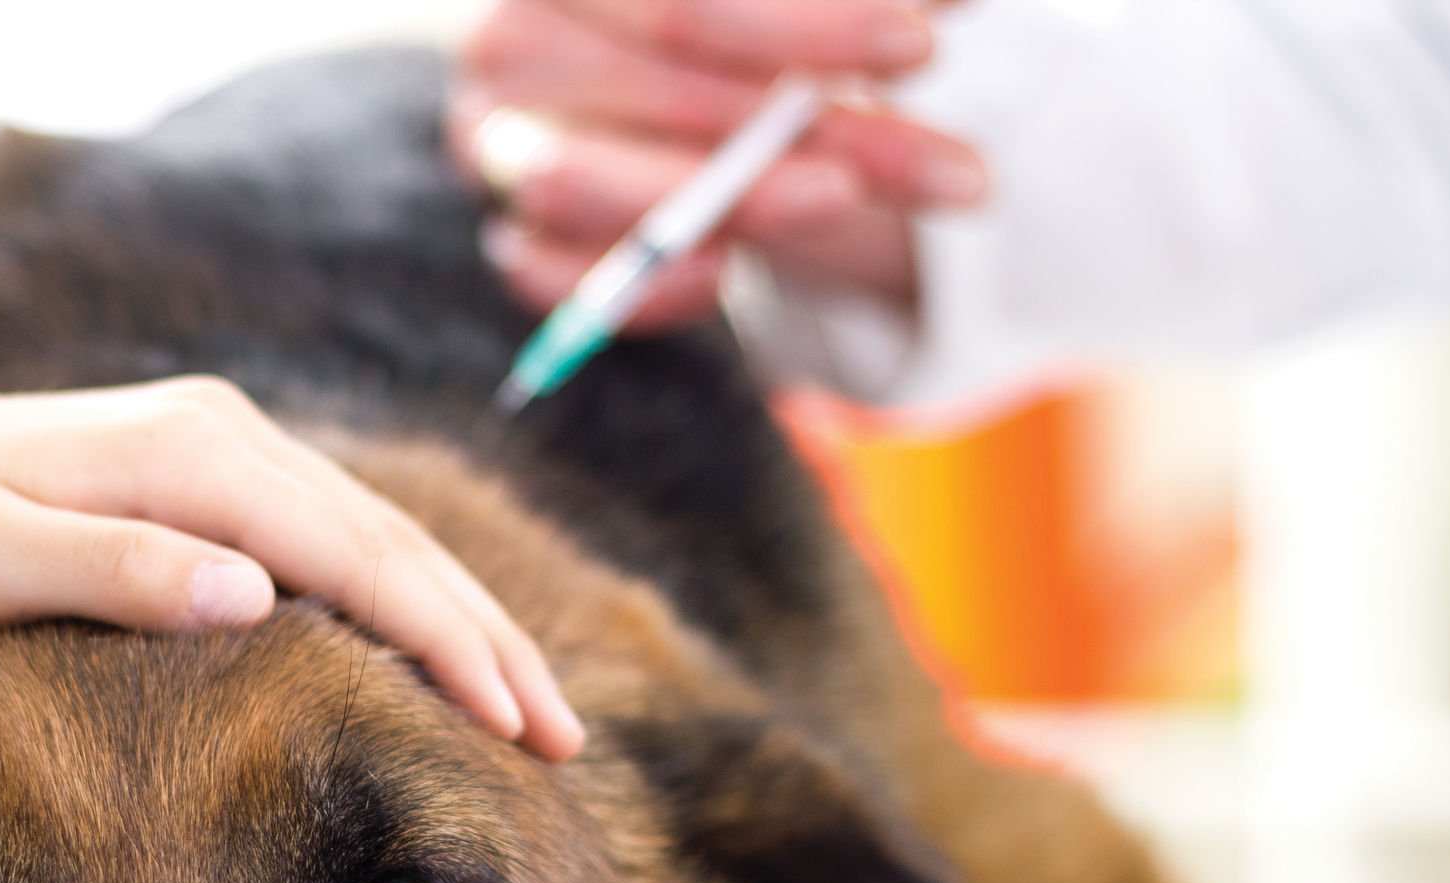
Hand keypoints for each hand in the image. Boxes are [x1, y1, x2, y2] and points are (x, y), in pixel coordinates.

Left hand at [0, 377, 582, 758]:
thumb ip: (111, 571)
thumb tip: (254, 597)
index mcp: (189, 451)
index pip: (359, 556)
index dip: (450, 646)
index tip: (519, 729)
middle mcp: (219, 435)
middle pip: (392, 545)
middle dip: (486, 644)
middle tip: (564, 745)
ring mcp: (214, 455)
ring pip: (373, 545)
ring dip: (456, 628)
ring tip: (529, 715)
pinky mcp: (198, 487)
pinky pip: (330, 550)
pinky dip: (396, 609)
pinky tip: (429, 662)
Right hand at [453, 0, 984, 326]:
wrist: (670, 74)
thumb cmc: (738, 17)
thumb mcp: (781, 4)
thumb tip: (952, 2)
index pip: (680, 2)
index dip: (807, 26)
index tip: (924, 46)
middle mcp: (508, 40)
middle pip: (665, 91)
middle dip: (819, 130)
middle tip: (948, 169)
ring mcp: (497, 145)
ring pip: (596, 187)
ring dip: (743, 205)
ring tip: (847, 204)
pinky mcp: (511, 236)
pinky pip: (558, 282)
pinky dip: (644, 288)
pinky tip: (730, 271)